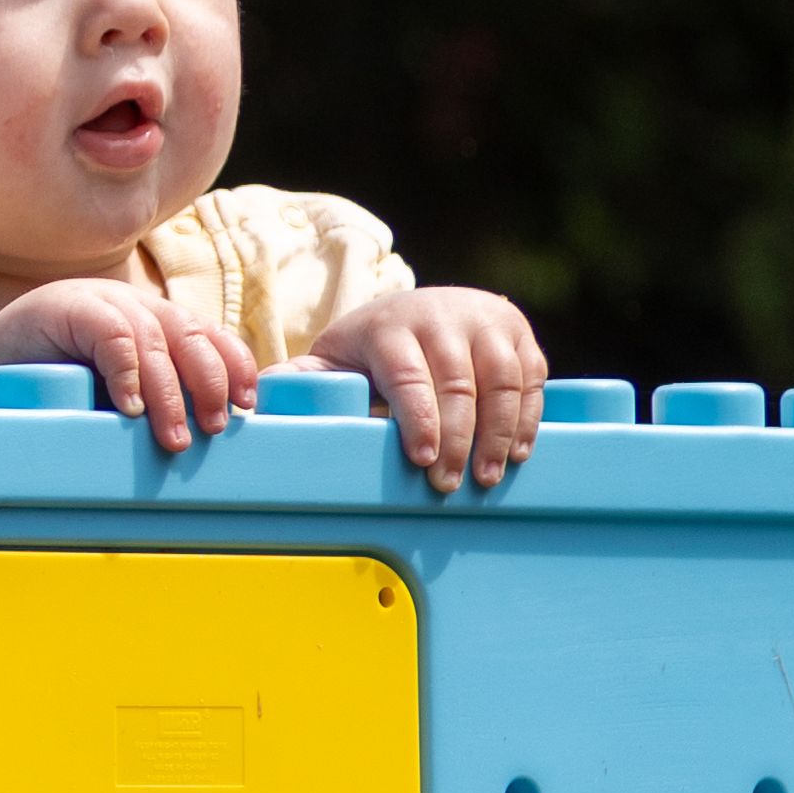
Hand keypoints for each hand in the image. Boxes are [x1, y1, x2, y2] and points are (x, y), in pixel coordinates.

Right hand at [0, 278, 256, 449]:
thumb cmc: (61, 387)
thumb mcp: (119, 392)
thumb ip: (157, 400)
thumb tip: (209, 441)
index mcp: (158, 324)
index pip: (211, 337)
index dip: (235, 368)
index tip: (245, 408)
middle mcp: (137, 306)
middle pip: (192, 337)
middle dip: (209, 385)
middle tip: (213, 430)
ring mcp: (104, 301)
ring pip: (155, 340)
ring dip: (169, 393)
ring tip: (172, 437)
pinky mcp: (69, 306)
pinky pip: (111, 335)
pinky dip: (126, 372)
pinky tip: (128, 408)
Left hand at [310, 284, 546, 489]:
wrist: (420, 308)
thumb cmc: (371, 350)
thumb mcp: (333, 359)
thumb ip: (302, 379)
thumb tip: (262, 399)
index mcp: (391, 327)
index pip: (409, 375)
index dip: (419, 419)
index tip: (421, 460)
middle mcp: (441, 316)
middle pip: (459, 383)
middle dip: (458, 439)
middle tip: (449, 485)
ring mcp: (484, 321)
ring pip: (502, 380)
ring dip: (500, 433)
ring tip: (487, 477)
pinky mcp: (518, 332)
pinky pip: (531, 376)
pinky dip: (529, 417)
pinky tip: (519, 453)